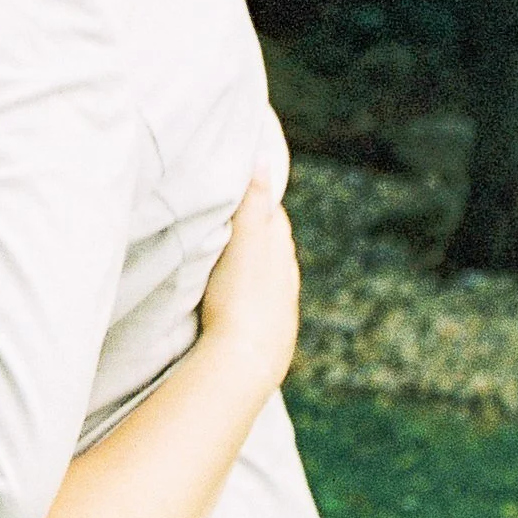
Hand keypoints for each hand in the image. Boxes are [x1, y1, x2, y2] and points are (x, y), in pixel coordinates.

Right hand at [196, 178, 300, 393]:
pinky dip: (252, 291)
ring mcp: (280, 306)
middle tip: (233, 216)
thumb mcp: (245, 241)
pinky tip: (238, 297)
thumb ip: (252, 201)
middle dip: (258, 229)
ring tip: (232, 256)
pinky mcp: (271, 330)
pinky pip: (263, 301)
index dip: (258, 199)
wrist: (246, 359)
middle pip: (274, 243)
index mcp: (280, 250)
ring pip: (270, 274)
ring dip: (254, 263)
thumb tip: (262, 158)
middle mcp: (286, 276)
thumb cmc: (241, 296)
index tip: (241, 186)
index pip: (273, 214)